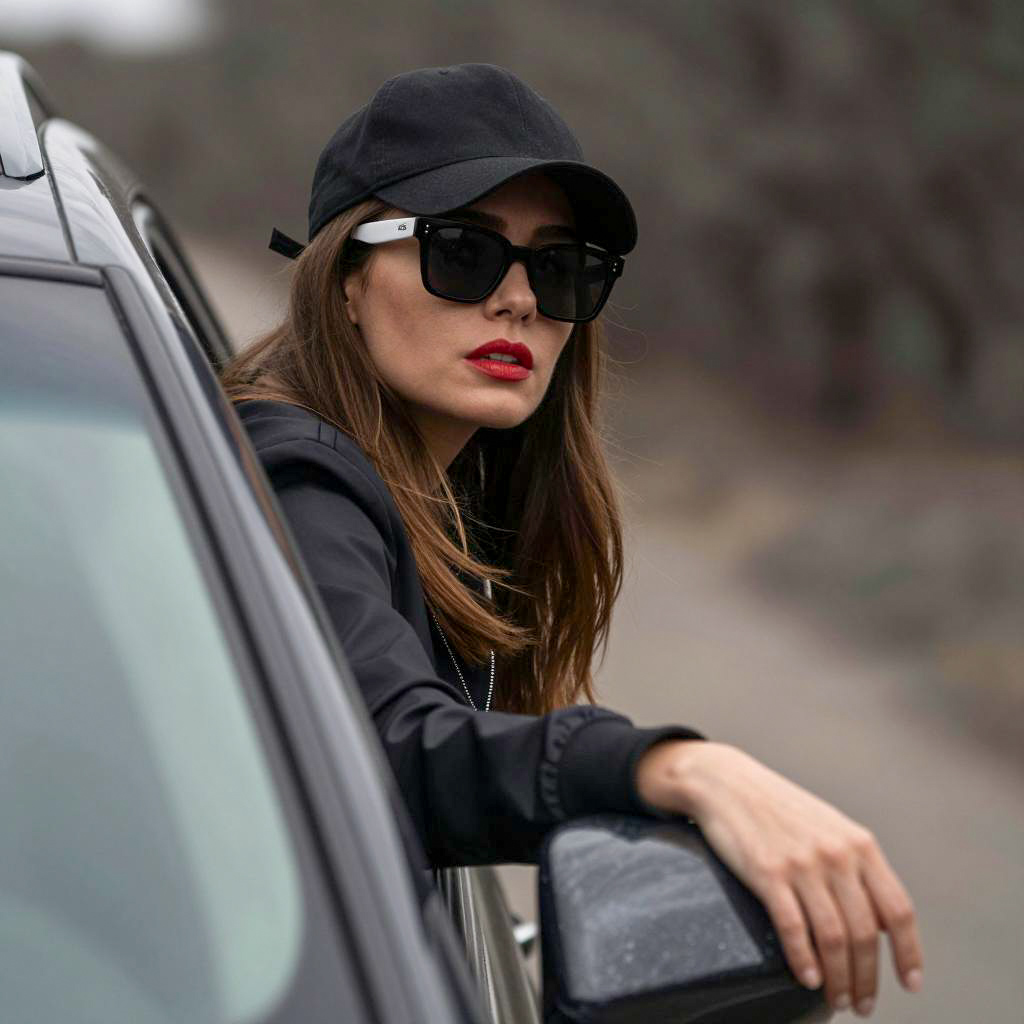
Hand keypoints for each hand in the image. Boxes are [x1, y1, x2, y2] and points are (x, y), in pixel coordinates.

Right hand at [635, 740, 923, 1015]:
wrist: (725, 781)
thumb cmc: (777, 807)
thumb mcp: (829, 827)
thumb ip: (857, 868)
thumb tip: (880, 923)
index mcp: (859, 844)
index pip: (897, 910)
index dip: (908, 952)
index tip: (910, 982)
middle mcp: (836, 855)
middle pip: (865, 933)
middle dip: (867, 979)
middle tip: (862, 1004)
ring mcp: (801, 864)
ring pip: (833, 938)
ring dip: (839, 979)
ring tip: (837, 1000)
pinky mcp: (766, 873)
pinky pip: (792, 929)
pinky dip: (803, 962)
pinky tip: (807, 979)